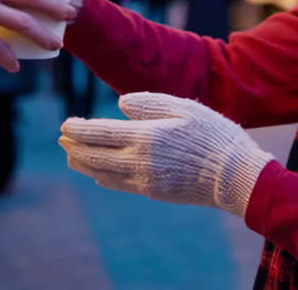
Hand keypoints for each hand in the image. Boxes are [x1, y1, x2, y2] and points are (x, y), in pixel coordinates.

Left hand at [59, 92, 273, 215]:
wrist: (236, 177)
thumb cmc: (214, 135)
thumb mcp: (185, 108)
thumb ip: (150, 104)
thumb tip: (119, 105)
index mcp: (146, 137)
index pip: (100, 133)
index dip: (79, 129)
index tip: (65, 124)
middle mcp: (140, 162)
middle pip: (95, 156)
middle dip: (74, 147)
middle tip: (61, 138)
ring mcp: (145, 181)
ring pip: (103, 173)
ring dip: (83, 164)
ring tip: (71, 156)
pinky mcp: (154, 192)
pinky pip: (119, 186)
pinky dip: (102, 178)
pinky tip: (97, 175)